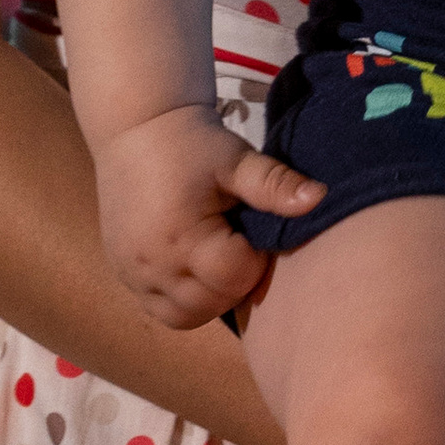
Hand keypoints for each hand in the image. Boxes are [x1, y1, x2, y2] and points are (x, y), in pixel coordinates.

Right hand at [94, 106, 326, 327]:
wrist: (136, 128)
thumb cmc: (193, 143)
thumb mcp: (237, 160)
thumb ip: (275, 184)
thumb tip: (321, 197)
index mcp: (182, 236)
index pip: (236, 278)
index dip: (255, 259)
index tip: (252, 229)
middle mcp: (152, 263)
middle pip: (212, 304)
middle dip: (235, 282)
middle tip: (237, 244)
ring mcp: (132, 273)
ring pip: (185, 316)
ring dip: (210, 298)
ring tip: (217, 258)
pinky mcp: (123, 274)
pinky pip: (160, 309)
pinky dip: (184, 299)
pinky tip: (194, 267)